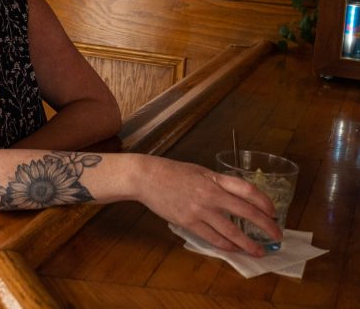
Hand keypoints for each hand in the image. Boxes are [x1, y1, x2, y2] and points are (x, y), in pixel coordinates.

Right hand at [134, 155, 279, 256]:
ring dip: (248, 243)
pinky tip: (235, 249)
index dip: (264, 202)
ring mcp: (199, 210)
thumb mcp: (199, 171)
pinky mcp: (188, 222)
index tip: (273, 212)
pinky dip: (227, 245)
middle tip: (277, 235)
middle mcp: (210, 194)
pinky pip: (213, 238)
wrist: (146, 177)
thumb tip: (237, 198)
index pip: (247, 190)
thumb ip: (218, 183)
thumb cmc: (172, 172)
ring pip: (231, 231)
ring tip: (260, 251)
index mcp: (214, 178)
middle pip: (246, 212)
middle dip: (265, 226)